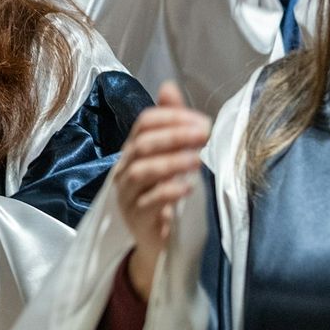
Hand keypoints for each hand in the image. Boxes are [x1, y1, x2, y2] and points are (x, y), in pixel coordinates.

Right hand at [115, 83, 210, 300]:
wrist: (159, 243)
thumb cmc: (166, 195)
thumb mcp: (171, 158)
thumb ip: (171, 124)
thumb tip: (169, 85)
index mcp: (134, 150)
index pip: (144, 123)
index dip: (171, 117)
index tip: (202, 121)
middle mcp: (125, 169)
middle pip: (142, 144)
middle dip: (174, 136)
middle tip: (204, 135)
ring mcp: (128, 194)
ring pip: (142, 171)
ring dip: (171, 162)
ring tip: (197, 160)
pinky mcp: (136, 218)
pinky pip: (148, 201)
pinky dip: (169, 191)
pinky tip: (189, 186)